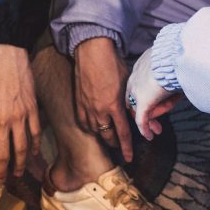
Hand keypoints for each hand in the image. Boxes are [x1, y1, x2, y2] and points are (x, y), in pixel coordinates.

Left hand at [0, 44, 39, 184]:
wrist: (5, 53)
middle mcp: (1, 122)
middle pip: (3, 156)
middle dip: (1, 174)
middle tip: (0, 183)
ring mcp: (19, 117)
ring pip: (21, 149)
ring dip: (19, 165)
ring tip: (17, 174)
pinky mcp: (32, 110)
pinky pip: (35, 133)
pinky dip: (35, 146)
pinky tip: (33, 154)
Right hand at [72, 36, 132, 162]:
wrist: (92, 51)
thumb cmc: (112, 64)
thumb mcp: (127, 84)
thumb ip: (128, 102)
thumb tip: (132, 114)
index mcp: (114, 106)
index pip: (122, 133)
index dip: (127, 148)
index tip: (129, 158)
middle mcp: (99, 110)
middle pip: (107, 135)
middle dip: (115, 143)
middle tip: (119, 145)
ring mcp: (86, 107)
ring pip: (95, 130)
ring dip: (103, 134)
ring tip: (108, 133)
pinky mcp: (78, 102)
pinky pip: (83, 122)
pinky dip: (90, 126)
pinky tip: (94, 124)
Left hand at [126, 47, 179, 139]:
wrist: (175, 56)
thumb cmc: (178, 57)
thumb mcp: (171, 64)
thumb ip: (170, 73)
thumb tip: (178, 82)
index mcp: (142, 65)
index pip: (138, 83)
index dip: (145, 95)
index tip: (154, 101)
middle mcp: (135, 77)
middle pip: (134, 98)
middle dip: (144, 111)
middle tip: (154, 121)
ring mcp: (137, 90)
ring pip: (140, 109)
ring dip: (150, 120)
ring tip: (157, 130)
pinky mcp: (142, 101)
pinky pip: (141, 119)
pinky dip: (145, 129)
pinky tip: (149, 136)